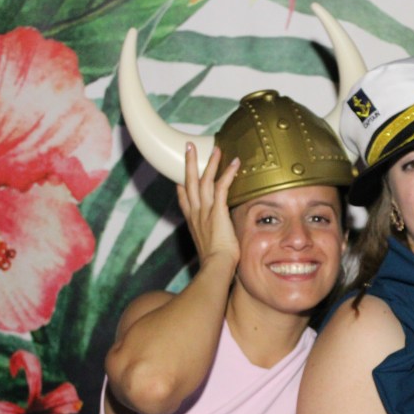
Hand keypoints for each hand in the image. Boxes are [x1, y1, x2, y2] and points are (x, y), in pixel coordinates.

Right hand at [177, 143, 239, 267]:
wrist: (216, 266)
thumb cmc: (216, 263)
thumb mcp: (210, 249)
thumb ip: (213, 241)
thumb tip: (219, 244)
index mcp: (193, 223)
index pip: (184, 201)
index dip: (181, 187)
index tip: (179, 178)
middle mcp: (196, 214)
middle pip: (189, 182)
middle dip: (189, 163)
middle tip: (188, 147)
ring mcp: (205, 211)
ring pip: (204, 180)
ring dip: (210, 163)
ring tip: (215, 148)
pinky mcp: (217, 210)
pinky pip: (222, 186)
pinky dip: (228, 173)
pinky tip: (235, 162)